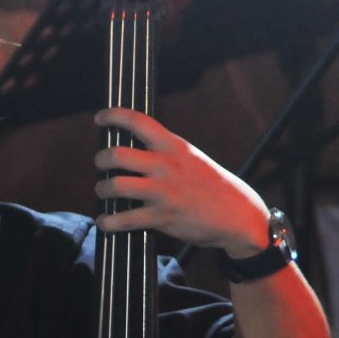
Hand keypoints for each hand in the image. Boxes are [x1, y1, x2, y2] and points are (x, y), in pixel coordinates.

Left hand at [92, 108, 268, 257]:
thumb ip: (165, 153)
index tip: (100, 118)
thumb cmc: (211, 186)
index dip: (114, 116)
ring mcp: (163, 191)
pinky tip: (105, 221)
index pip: (139, 122)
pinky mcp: (162, 217)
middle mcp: (166, 165)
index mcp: (173, 147)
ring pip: (116, 186)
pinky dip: (108, 221)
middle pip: (118, 155)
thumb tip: (134, 153)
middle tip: (100, 164)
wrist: (238, 214)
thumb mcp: (191, 158)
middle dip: (101, 159)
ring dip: (102, 189)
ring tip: (103, 192)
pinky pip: (124, 219)